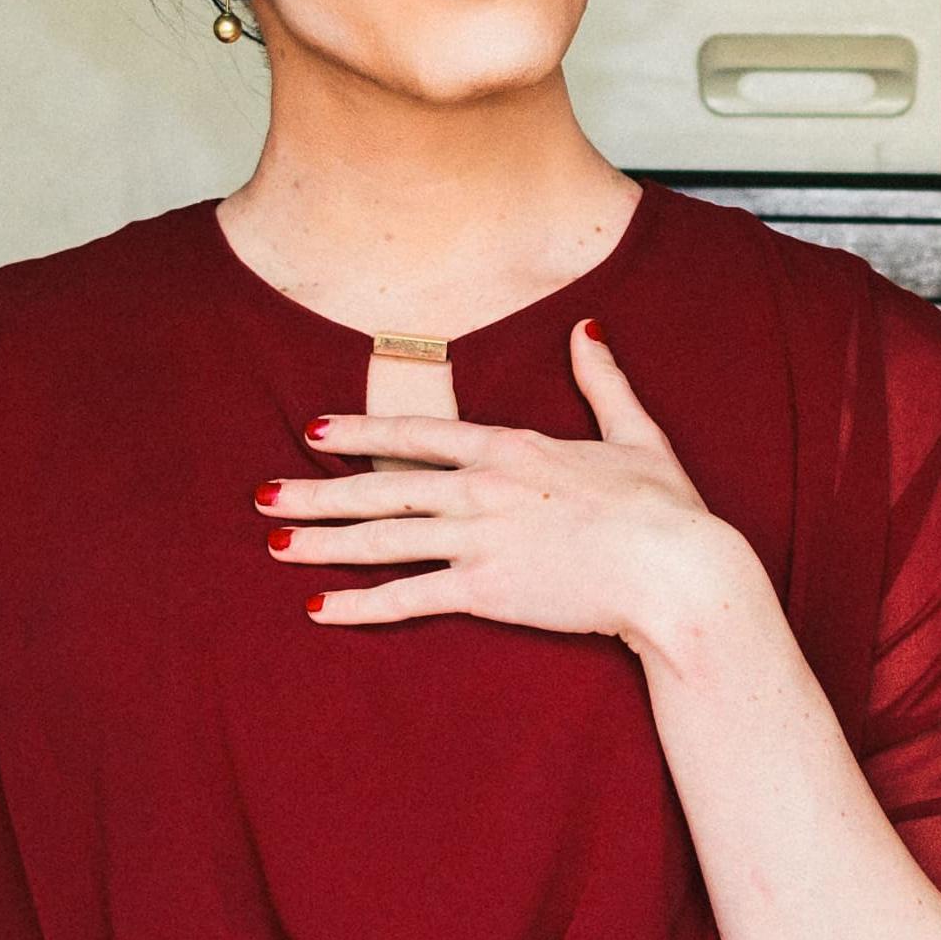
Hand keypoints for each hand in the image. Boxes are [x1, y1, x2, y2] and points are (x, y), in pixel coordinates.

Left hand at [257, 322, 758, 659]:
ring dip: (323, 541)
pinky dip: (361, 605)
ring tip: (274, 542)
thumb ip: (602, 381)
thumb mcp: (635, 433)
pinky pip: (409, 598)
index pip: (418, 432)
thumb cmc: (666, 508)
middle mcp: (482, 488)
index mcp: (511, 447)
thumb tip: (588, 330)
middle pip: (383, 485)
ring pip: (383, 538)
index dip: (360, 430)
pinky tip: (321, 609)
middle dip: (317, 489)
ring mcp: (480, 540)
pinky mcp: (486, 592)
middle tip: (261, 493)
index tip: (313, 431)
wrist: (679, 570)